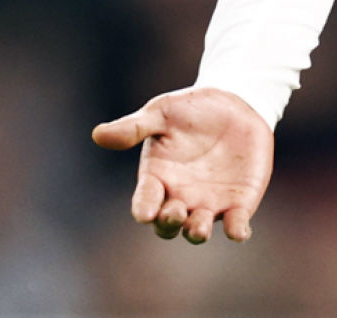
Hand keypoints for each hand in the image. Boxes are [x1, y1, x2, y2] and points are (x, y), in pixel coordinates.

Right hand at [91, 87, 272, 243]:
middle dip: (169, 224)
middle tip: (174, 212)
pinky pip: (236, 224)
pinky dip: (237, 231)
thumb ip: (134, 127)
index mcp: (156, 178)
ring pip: (198, 229)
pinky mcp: (239, 202)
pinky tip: (238, 231)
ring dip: (197, 232)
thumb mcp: (160, 113)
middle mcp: (179, 197)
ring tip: (198, 227)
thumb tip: (98, 134)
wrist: (232, 104)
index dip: (144, 208)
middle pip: (168, 224)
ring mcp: (209, 203)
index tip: (144, 212)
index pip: (145, 200)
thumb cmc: (188, 110)